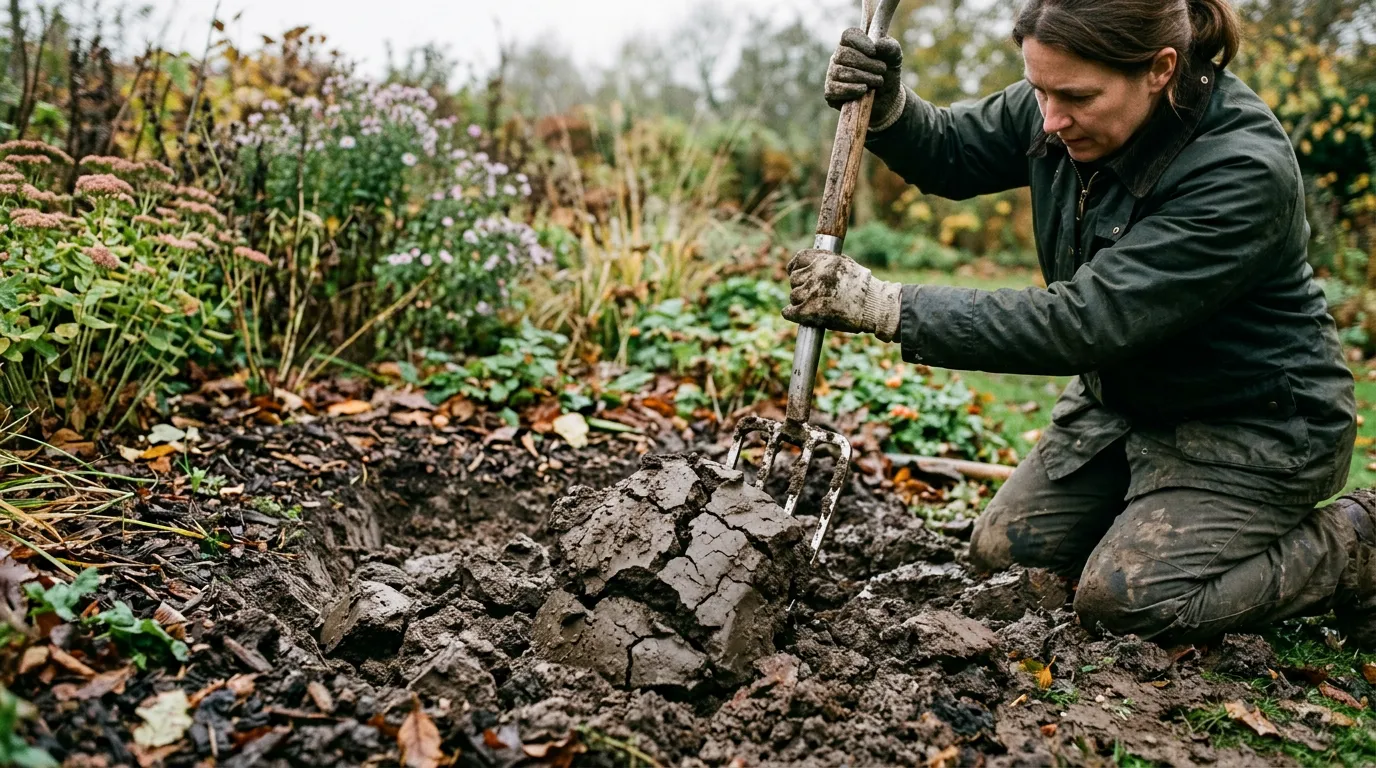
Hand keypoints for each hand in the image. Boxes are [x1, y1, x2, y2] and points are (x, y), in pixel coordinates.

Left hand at [782, 249, 901, 340]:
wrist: (874, 306)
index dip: (795, 267)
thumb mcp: (846, 265)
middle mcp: (817, 273)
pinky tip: (794, 314)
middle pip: (795, 279)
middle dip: (801, 286)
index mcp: (825, 259)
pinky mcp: (811, 310)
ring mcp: (813, 292)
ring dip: (800, 302)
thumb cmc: (863, 288)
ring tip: (814, 305)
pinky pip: (790, 311)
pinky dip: (791, 314)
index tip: (794, 273)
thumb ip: (827, 263)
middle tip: (811, 294)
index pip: (799, 258)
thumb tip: (809, 264)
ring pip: (794, 296)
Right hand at [825, 27, 905, 129]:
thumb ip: (891, 48)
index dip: (860, 42)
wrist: (886, 98)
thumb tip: (878, 44)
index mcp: (852, 44)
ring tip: (878, 81)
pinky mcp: (830, 92)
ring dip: (863, 77)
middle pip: (843, 54)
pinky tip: (863, 90)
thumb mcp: (895, 59)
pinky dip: (851, 89)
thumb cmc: (887, 74)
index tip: (874, 52)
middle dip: (865, 63)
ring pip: (840, 72)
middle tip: (882, 70)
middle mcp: (838, 57)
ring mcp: (832, 74)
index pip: (848, 35)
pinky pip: (835, 88)